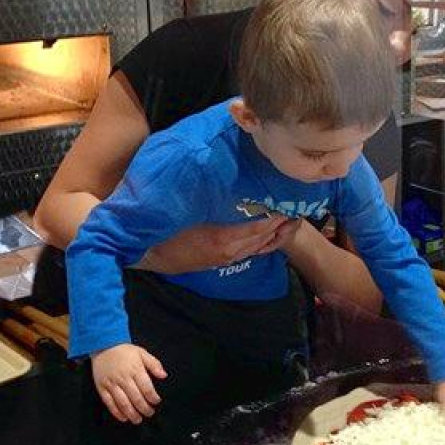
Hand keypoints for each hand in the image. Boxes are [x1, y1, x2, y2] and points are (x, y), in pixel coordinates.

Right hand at [91, 344, 166, 424]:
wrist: (103, 345)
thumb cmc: (124, 351)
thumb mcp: (142, 353)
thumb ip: (154, 364)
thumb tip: (164, 375)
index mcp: (135, 369)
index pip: (146, 388)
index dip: (153, 398)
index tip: (156, 402)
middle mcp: (123, 378)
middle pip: (136, 398)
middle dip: (144, 408)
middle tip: (149, 413)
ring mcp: (112, 384)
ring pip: (123, 403)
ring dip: (132, 414)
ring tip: (138, 420)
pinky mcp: (102, 388)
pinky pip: (109, 403)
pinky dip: (117, 412)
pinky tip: (124, 418)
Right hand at [137, 216, 299, 274]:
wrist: (148, 254)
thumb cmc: (166, 230)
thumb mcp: (188, 214)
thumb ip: (211, 202)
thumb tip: (231, 184)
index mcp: (223, 239)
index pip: (259, 227)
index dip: (276, 216)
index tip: (288, 202)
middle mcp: (229, 252)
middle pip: (263, 237)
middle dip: (280, 224)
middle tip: (296, 207)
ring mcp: (226, 258)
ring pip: (258, 247)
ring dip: (275, 235)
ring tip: (290, 220)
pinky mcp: (221, 260)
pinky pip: (249, 253)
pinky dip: (264, 244)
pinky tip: (271, 235)